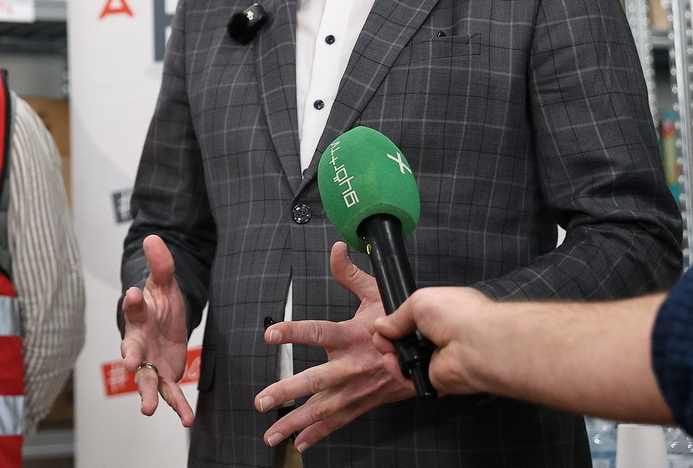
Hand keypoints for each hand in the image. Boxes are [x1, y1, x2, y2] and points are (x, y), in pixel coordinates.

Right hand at [120, 234, 194, 426]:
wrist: (164, 322)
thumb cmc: (160, 302)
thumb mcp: (165, 282)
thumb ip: (161, 264)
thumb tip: (153, 237)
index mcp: (138, 314)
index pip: (133, 305)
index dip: (133, 300)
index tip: (133, 293)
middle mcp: (138, 341)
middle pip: (131, 349)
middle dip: (131, 356)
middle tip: (131, 362)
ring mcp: (149, 361)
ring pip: (145, 380)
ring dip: (146, 394)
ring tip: (146, 408)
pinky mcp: (164, 375)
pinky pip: (169, 393)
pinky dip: (177, 407)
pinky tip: (187, 420)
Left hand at [254, 241, 413, 451]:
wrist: (430, 356)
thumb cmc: (400, 322)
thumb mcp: (377, 293)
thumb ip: (350, 273)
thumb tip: (337, 249)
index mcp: (352, 336)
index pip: (318, 332)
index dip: (293, 331)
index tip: (269, 334)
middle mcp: (352, 366)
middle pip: (316, 381)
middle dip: (287, 392)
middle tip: (262, 400)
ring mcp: (357, 389)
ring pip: (322, 410)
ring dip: (294, 423)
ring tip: (271, 434)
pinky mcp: (363, 404)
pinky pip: (337, 422)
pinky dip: (317, 434)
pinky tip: (298, 443)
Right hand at [372, 286, 492, 395]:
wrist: (476, 343)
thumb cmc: (458, 315)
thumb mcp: (419, 301)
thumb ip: (398, 315)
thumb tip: (381, 325)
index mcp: (445, 313)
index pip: (416, 320)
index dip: (397, 322)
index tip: (383, 325)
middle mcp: (444, 336)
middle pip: (409, 341)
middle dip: (390, 339)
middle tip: (380, 338)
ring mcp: (441, 359)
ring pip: (408, 361)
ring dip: (392, 356)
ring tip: (385, 350)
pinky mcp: (438, 379)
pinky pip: (412, 379)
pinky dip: (399, 374)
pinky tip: (392, 362)